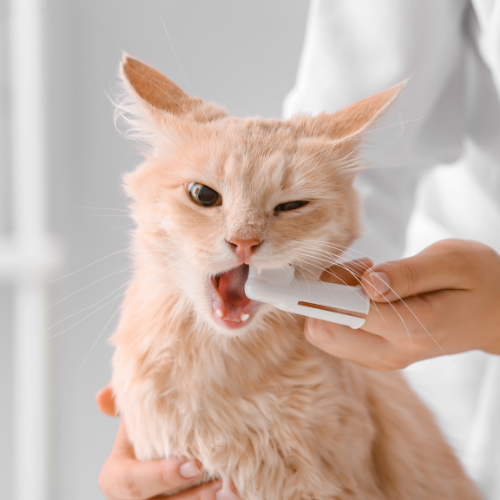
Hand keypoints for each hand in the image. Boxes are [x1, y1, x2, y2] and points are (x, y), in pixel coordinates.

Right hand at [96, 386, 229, 499]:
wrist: (167, 444)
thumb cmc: (149, 428)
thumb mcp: (134, 413)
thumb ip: (122, 401)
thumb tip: (102, 396)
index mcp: (116, 478)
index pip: (132, 483)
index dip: (162, 477)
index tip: (194, 464)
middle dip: (193, 497)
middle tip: (221, 482)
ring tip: (234, 490)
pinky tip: (236, 493)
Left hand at [305, 239, 499, 369]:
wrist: (496, 313)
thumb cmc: (478, 280)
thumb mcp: (452, 262)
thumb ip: (408, 274)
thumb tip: (367, 283)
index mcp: (410, 328)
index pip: (343, 314)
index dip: (314, 293)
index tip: (295, 277)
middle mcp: (389, 351)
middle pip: (322, 330)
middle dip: (324, 293)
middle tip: (361, 269)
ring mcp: (381, 357)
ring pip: (324, 333)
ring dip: (332, 298)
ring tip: (371, 276)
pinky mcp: (375, 353)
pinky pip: (336, 333)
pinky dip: (339, 307)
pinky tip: (369, 289)